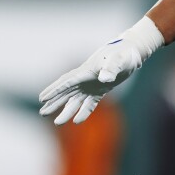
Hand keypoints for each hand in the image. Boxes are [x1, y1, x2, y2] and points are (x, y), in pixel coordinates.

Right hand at [39, 17, 164, 123]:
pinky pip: (90, 103)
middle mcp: (86, 79)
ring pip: (76, 100)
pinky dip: (84, 112)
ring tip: (57, 122)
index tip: (42, 98)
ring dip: (67, 110)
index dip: (54, 90)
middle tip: (42, 113)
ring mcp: (92, 85)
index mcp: (86, 71)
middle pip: (66, 93)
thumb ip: (111, 68)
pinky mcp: (101, 90)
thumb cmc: (123, 53)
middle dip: (55, 103)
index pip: (67, 82)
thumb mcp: (118, 60)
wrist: (131, 51)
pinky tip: (77, 121)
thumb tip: (105, 78)